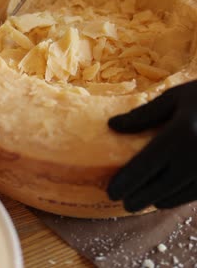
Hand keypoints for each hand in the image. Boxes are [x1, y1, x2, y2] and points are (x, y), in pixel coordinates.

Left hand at [107, 80, 196, 211]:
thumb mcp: (174, 98)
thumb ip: (143, 115)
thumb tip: (113, 125)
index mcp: (180, 134)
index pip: (144, 166)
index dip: (125, 182)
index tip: (112, 191)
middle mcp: (194, 158)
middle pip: (158, 188)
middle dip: (138, 198)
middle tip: (124, 201)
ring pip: (176, 196)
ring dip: (157, 200)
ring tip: (142, 199)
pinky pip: (193, 194)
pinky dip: (176, 198)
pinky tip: (166, 195)